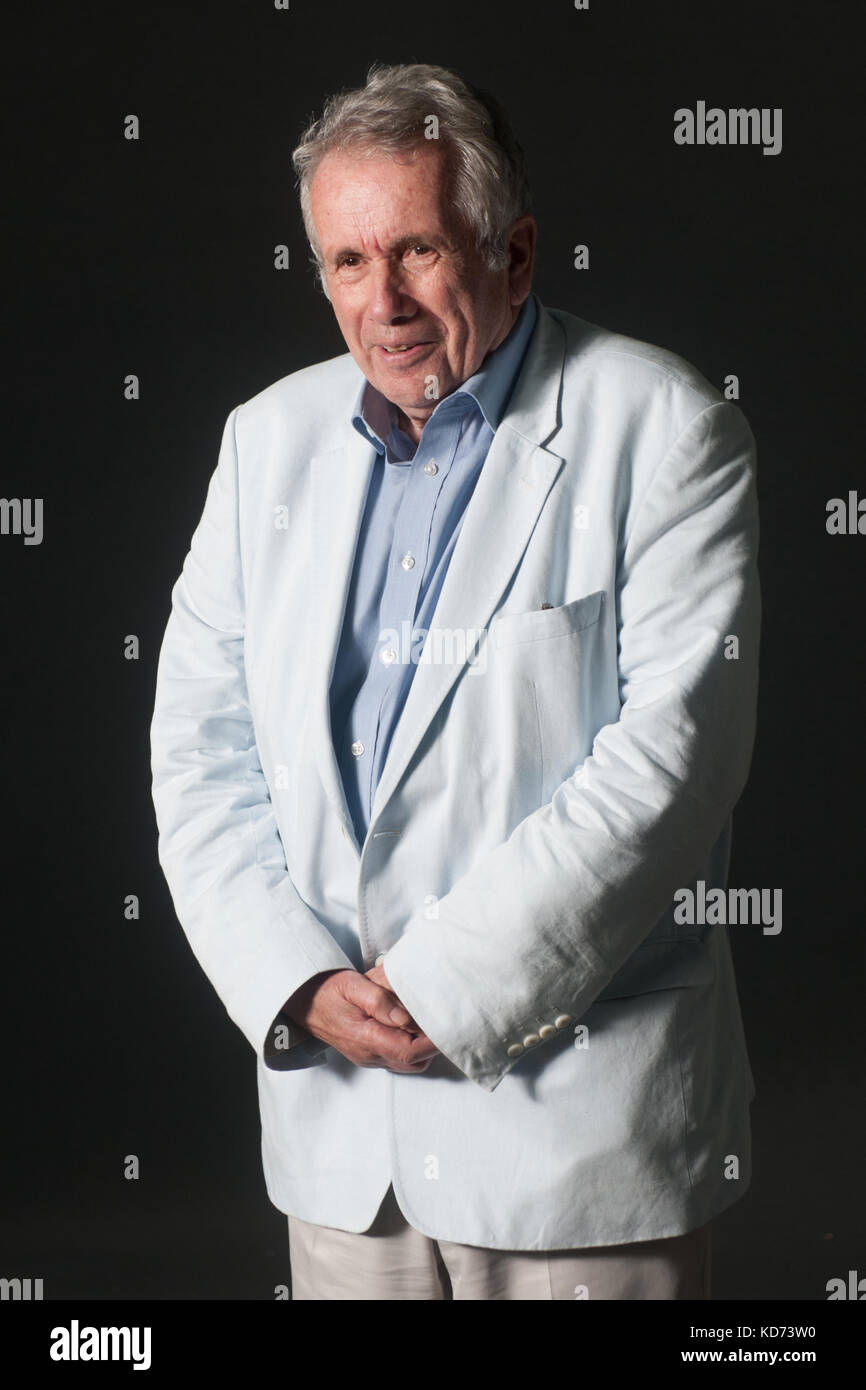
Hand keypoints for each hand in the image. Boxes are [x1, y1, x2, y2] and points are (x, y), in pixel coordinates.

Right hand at [283, 968, 439, 1073]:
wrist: (300, 1000)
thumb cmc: (326, 989)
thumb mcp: (352, 985)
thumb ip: (379, 1001)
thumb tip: (406, 1017)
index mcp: (366, 1039)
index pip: (410, 1051)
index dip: (433, 1042)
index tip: (447, 1026)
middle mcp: (368, 1055)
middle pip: (413, 1062)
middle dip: (432, 1045)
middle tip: (442, 1020)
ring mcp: (367, 1057)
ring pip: (407, 1063)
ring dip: (422, 1046)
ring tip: (427, 1020)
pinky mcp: (367, 1053)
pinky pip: (396, 1057)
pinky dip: (410, 1045)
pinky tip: (410, 1025)